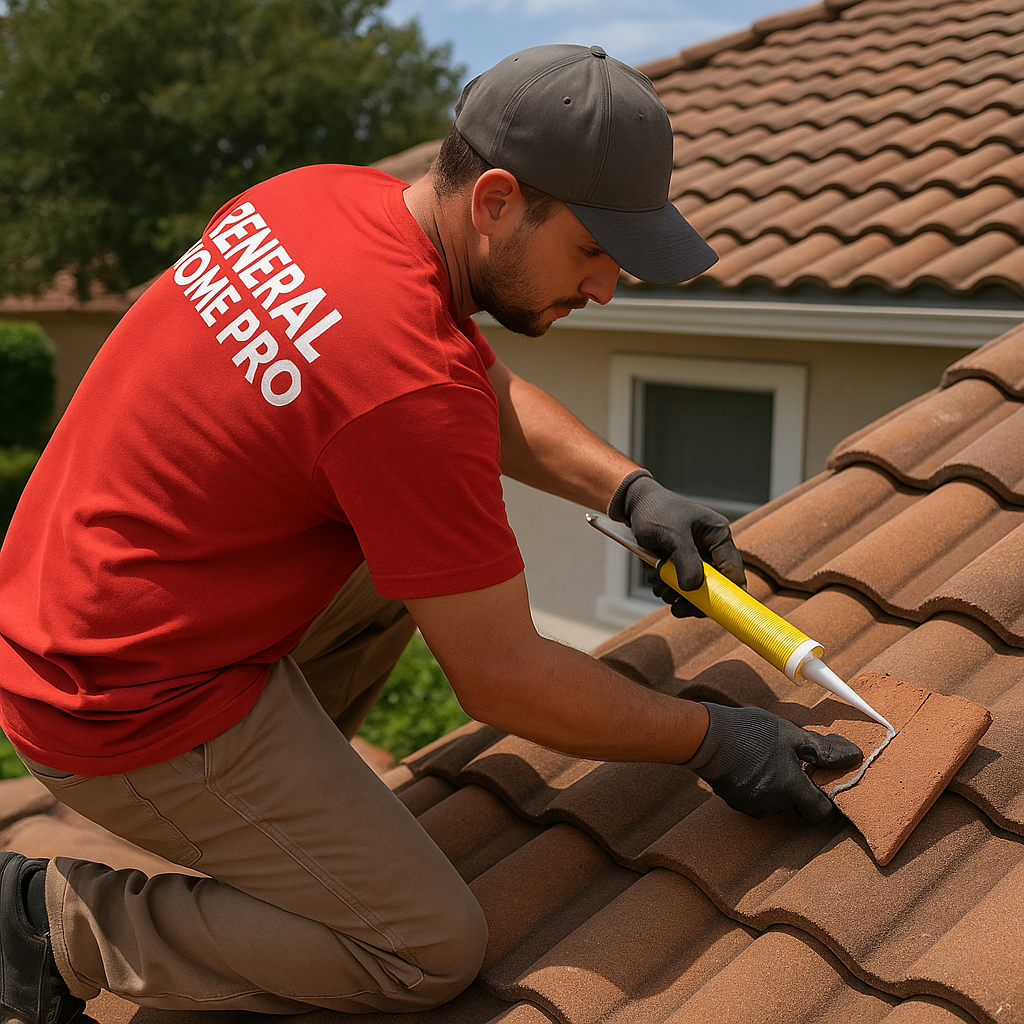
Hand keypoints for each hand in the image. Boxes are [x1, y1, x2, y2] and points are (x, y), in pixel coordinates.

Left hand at [611, 472, 745, 614]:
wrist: (634, 504)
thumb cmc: (656, 511)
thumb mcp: (673, 535)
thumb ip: (686, 561)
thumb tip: (693, 589)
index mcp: (719, 535)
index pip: (733, 572)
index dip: (726, 594)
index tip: (710, 609)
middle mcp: (712, 548)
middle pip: (714, 587)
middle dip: (692, 598)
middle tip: (676, 607)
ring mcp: (697, 557)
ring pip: (694, 589)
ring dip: (675, 593)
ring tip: (658, 583)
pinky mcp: (682, 563)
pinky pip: (679, 585)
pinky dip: (666, 587)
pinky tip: (655, 579)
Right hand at [685, 703, 861, 822]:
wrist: (706, 737)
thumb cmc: (751, 732)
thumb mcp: (791, 734)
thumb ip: (823, 749)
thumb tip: (855, 755)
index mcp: (792, 789)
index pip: (821, 813)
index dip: (826, 803)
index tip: (823, 786)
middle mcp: (774, 804)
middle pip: (798, 810)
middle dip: (800, 795)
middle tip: (796, 769)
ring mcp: (751, 805)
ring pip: (775, 805)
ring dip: (777, 791)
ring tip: (769, 763)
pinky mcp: (733, 801)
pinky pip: (754, 801)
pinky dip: (758, 788)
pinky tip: (751, 766)